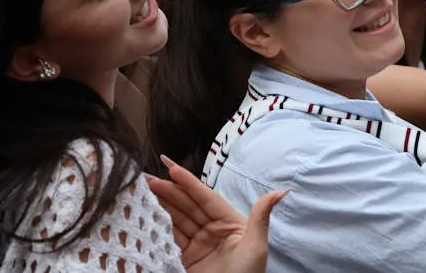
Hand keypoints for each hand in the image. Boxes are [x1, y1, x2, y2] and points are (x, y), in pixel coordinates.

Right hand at [146, 156, 286, 272]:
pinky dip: (159, 226)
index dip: (189, 183)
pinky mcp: (187, 258)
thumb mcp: (257, 246)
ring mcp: (200, 243)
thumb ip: (262, 216)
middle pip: (188, 206)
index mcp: (231, 222)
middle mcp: (214, 230)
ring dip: (161, 205)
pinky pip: (172, 237)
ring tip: (143, 192)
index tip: (171, 168)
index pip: (206, 198)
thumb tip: (281, 191)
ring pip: (177, 219)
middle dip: (169, 191)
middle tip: (147, 178)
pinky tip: (147, 215)